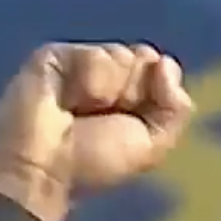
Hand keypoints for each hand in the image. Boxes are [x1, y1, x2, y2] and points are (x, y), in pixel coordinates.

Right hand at [0, 42, 192, 220]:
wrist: (44, 165)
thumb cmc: (95, 161)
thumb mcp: (152, 146)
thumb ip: (175, 108)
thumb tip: (166, 60)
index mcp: (133, 96)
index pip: (161, 70)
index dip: (158, 90)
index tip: (139, 114)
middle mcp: (110, 76)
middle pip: (145, 59)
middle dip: (135, 91)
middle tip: (108, 116)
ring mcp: (82, 62)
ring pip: (122, 55)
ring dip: (110, 90)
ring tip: (82, 111)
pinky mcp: (57, 54)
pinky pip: (94, 56)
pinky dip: (89, 82)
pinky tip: (68, 100)